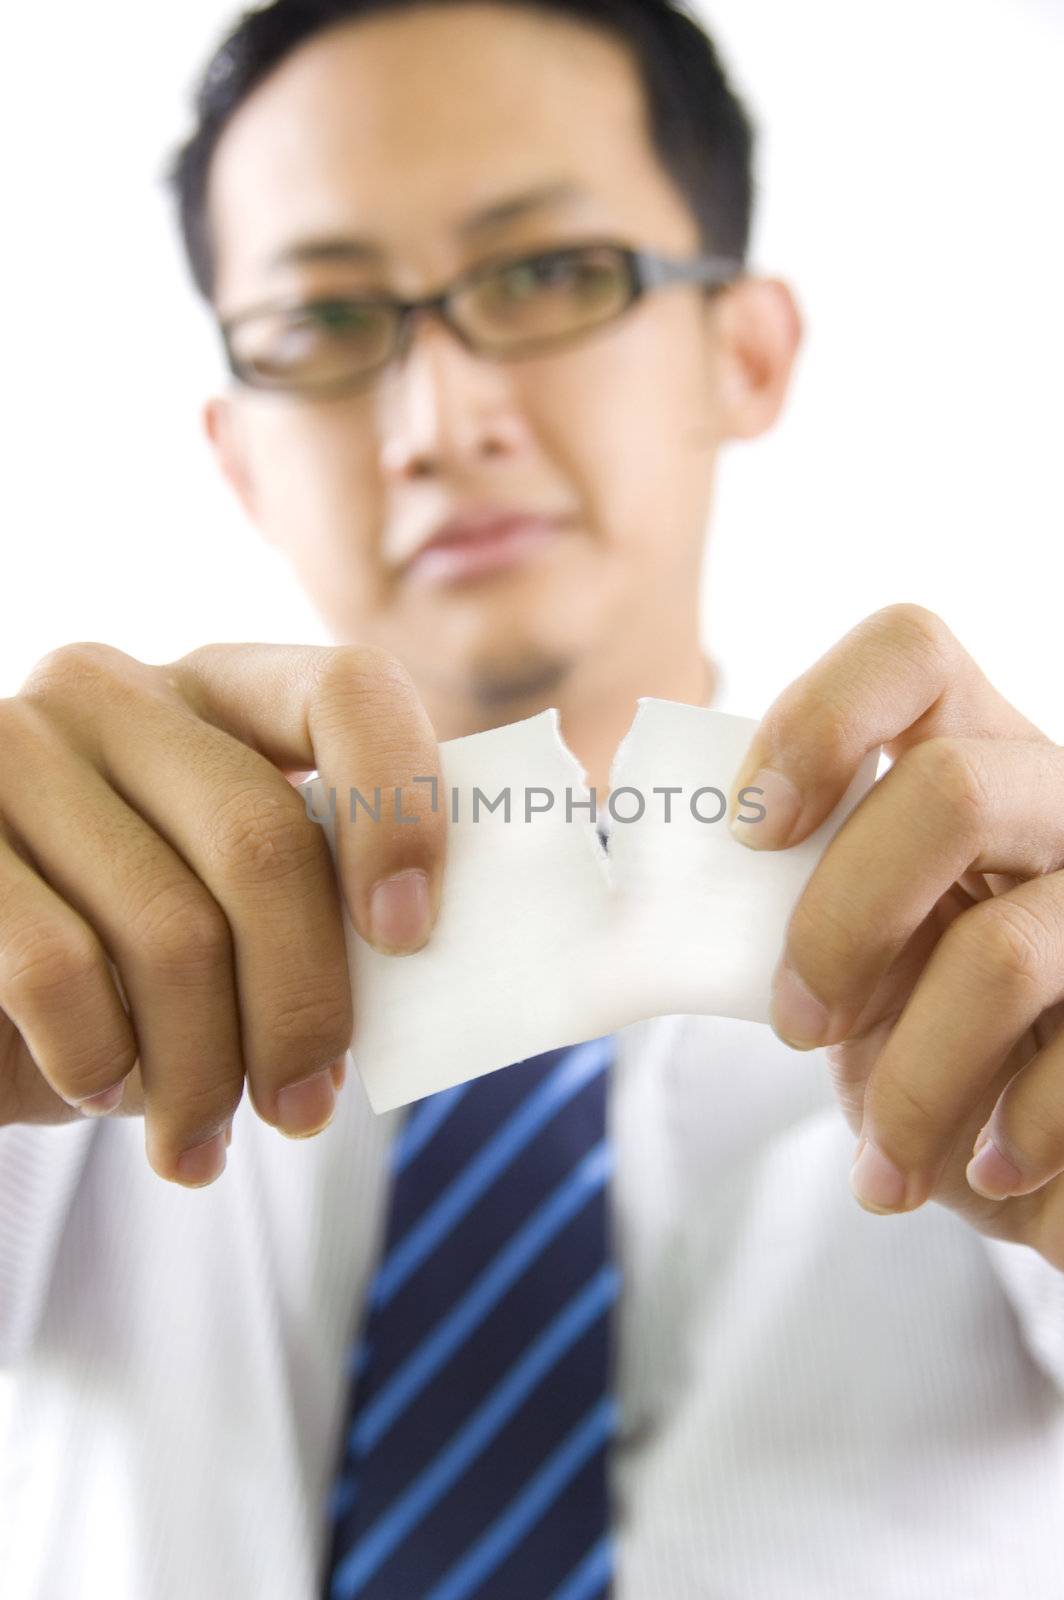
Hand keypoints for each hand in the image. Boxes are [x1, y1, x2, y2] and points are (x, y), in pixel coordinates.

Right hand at [0, 642, 444, 1185]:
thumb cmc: (127, 961)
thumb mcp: (230, 912)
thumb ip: (317, 901)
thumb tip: (422, 960)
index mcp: (218, 690)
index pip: (346, 692)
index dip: (400, 809)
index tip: (410, 937)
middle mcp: (113, 694)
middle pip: (262, 840)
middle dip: (302, 1004)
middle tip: (305, 1109)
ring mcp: (14, 754)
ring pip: (170, 929)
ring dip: (205, 1069)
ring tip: (203, 1136)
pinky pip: (59, 972)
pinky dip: (102, 1061)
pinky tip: (106, 1094)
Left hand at [727, 603, 1063, 1269]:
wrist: (1032, 1143)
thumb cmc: (925, 1030)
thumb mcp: (858, 957)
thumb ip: (796, 903)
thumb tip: (658, 903)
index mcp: (974, 760)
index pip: (912, 653)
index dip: (819, 718)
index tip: (752, 829)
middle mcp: (1060, 804)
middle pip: (952, 791)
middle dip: (842, 924)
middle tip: (797, 1024)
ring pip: (1005, 952)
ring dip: (912, 1079)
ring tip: (881, 1161)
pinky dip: (1003, 1136)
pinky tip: (982, 1171)